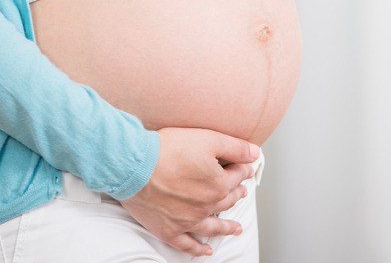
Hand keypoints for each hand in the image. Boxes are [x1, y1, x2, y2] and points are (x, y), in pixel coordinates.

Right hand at [119, 127, 259, 256]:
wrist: (136, 166)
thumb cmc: (167, 150)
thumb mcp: (207, 138)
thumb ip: (234, 147)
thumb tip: (255, 153)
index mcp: (218, 185)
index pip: (237, 176)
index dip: (242, 169)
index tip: (245, 167)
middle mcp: (206, 206)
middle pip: (227, 200)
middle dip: (236, 194)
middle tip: (241, 191)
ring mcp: (188, 221)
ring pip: (212, 227)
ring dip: (226, 228)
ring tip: (235, 228)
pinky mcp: (169, 229)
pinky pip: (187, 245)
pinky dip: (198, 249)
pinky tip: (206, 251)